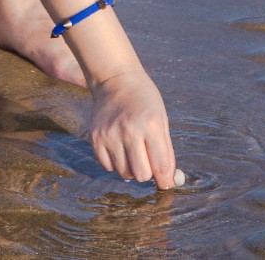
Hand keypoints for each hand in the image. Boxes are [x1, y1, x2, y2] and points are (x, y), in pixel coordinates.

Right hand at [89, 67, 175, 188]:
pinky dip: (115, 163)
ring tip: (132, 149)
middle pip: (141, 175)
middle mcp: (129, 131)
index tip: (167, 184)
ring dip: (130, 168)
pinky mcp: (95, 138)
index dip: (166, 180)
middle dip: (147, 173)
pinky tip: (119, 147)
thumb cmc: (144, 100)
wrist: (115, 80)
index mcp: (151, 125)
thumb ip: (166, 151)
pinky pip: (107, 167)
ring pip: (124, 173)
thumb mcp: (161, 119)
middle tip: (147, 160)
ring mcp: (109, 135)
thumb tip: (169, 181)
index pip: (160, 166)